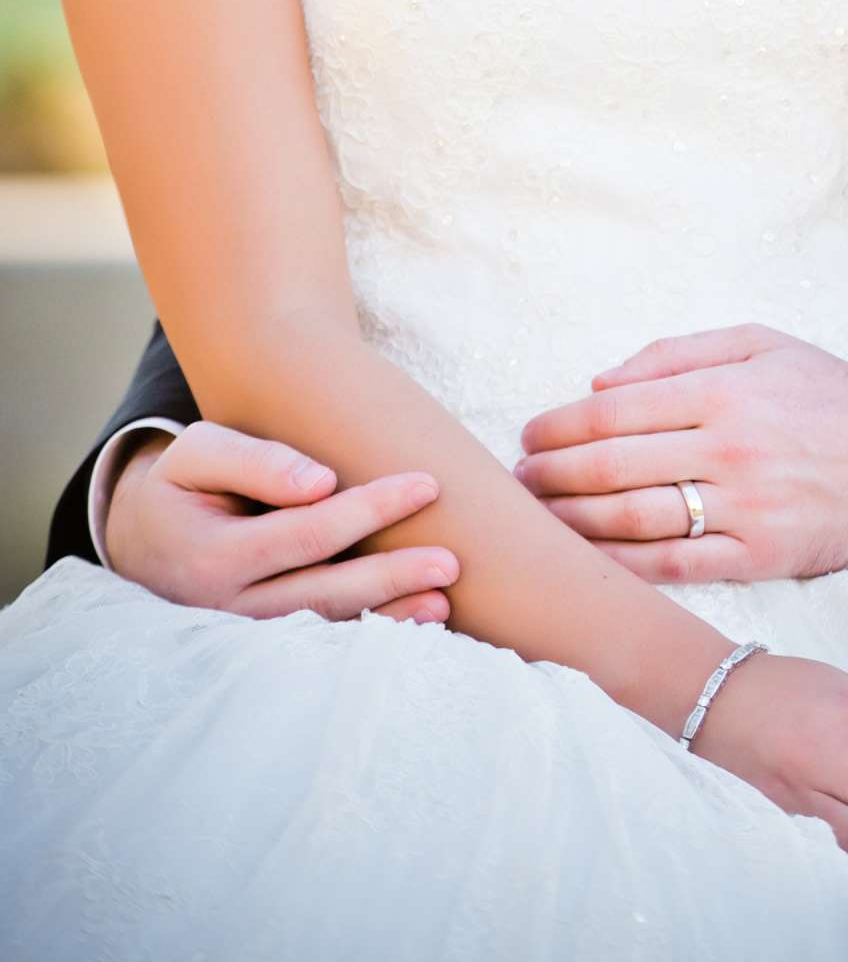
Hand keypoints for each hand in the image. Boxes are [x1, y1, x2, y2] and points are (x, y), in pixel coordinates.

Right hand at [103, 421, 459, 622]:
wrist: (144, 541)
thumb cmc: (183, 486)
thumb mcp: (199, 455)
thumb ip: (255, 462)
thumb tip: (320, 483)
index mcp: (214, 557)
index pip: (306, 533)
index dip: (368, 509)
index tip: (426, 483)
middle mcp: (232, 607)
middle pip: (323, 593)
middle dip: (391, 577)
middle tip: (452, 561)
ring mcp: (249, 634)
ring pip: (326, 628)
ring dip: (388, 617)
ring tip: (444, 603)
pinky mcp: (267, 643)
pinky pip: (323, 643)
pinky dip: (370, 634)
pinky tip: (417, 625)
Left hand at [515, 324, 847, 581]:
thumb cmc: (830, 394)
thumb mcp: (762, 342)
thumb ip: (678, 353)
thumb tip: (601, 382)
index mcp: (725, 389)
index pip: (616, 411)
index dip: (561, 427)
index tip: (529, 436)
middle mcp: (731, 448)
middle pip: (613, 467)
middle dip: (551, 477)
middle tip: (515, 483)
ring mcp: (745, 507)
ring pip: (633, 520)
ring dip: (571, 524)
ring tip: (535, 522)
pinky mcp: (759, 556)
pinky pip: (675, 567)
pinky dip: (621, 568)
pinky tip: (585, 565)